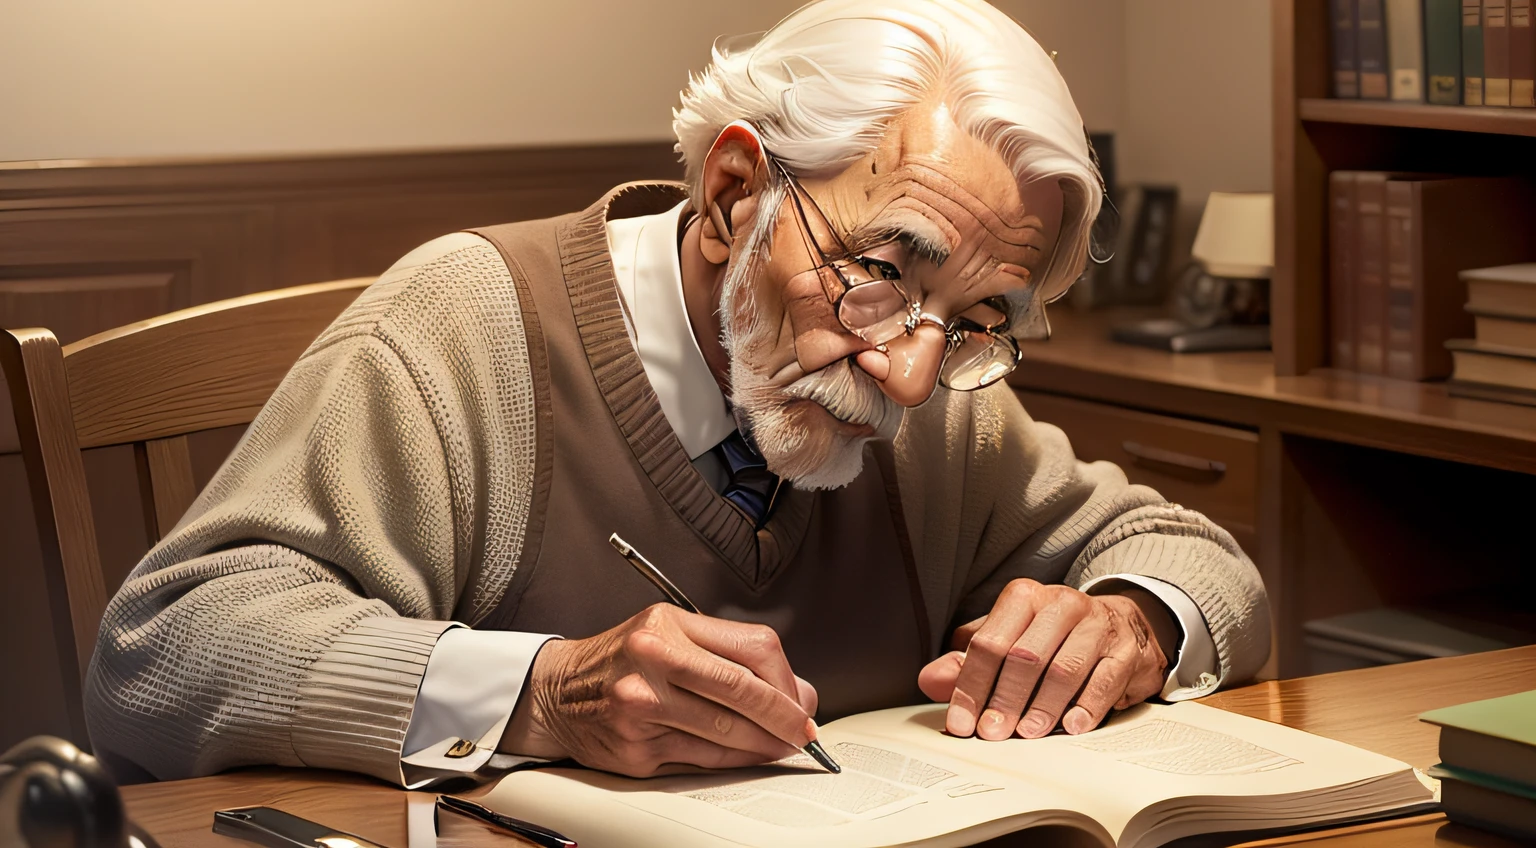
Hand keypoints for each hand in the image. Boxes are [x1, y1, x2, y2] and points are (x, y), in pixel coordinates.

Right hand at [499, 604, 818, 776]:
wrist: (556, 692)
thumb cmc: (620, 660)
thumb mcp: (671, 634)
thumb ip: (731, 656)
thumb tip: (796, 693)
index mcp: (669, 624)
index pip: (753, 647)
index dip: (787, 680)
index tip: (802, 701)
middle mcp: (653, 660)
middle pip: (743, 690)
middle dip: (785, 717)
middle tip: (804, 732)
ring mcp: (642, 707)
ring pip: (727, 731)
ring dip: (765, 744)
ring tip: (780, 746)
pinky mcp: (636, 748)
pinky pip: (703, 758)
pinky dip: (734, 760)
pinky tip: (746, 756)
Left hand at [917, 579, 1170, 739]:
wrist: (1121, 622)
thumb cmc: (1053, 635)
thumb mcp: (1007, 638)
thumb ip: (967, 660)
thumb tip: (931, 681)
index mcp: (1025, 597)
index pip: (990, 642)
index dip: (972, 684)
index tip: (961, 720)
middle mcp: (1062, 605)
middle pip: (1025, 656)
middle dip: (1004, 699)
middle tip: (991, 732)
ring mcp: (1098, 626)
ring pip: (1064, 669)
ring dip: (1042, 706)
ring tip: (1027, 732)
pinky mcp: (1125, 651)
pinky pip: (1105, 680)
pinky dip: (1086, 707)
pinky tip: (1071, 726)